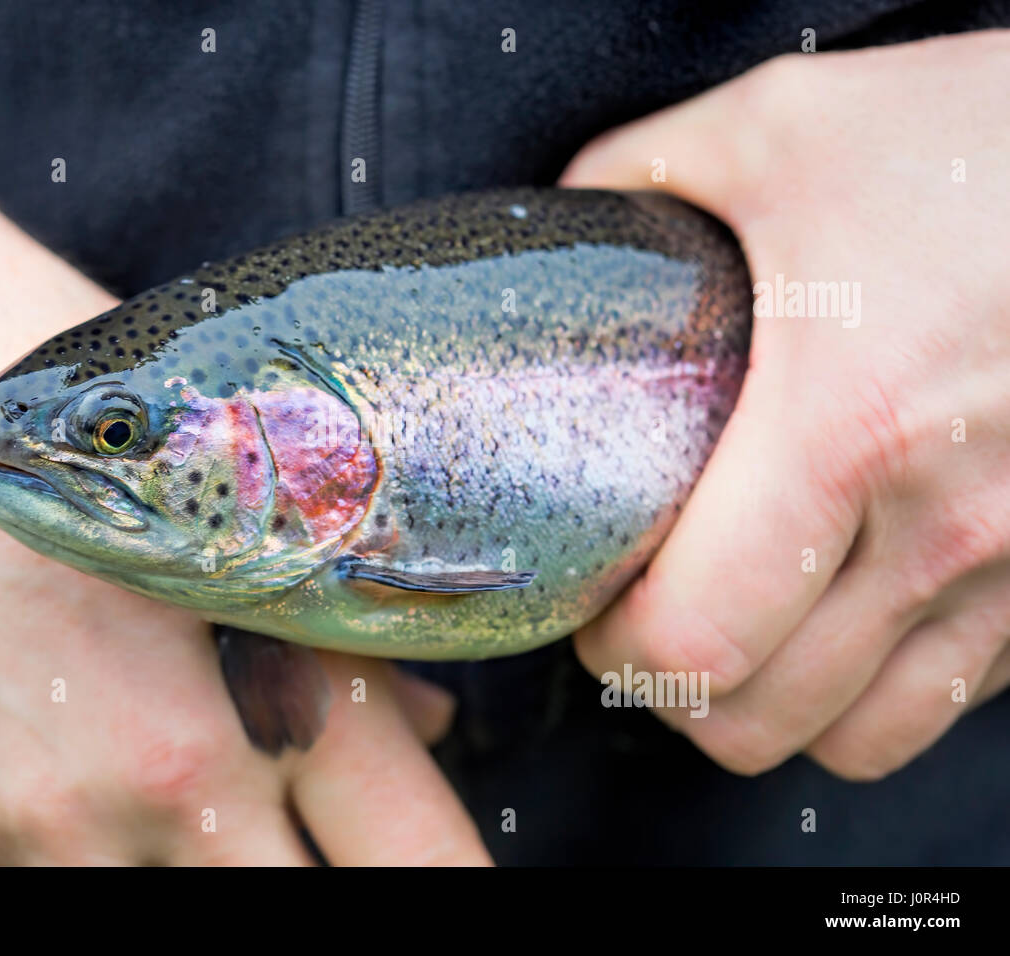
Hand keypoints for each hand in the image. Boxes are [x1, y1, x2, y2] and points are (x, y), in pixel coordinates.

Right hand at [0, 0, 488, 864]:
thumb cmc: (90, 448)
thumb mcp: (249, 523)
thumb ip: (351, 654)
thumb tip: (429, 730)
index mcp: (275, 689)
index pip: (416, 858)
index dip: (446, 887)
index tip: (446, 888)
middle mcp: (173, 775)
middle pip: (295, 908)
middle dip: (311, 883)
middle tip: (299, 840)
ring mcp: (50, 820)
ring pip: (168, 923)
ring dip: (187, 874)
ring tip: (168, 805)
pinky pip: (34, 910)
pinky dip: (80, 868)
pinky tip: (74, 808)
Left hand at [563, 31, 1009, 779]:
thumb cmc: (983, 141)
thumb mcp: (780, 128)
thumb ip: (641, 181)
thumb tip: (566, 231)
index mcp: (846, 429)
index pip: (696, 643)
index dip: (618, 648)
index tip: (598, 603)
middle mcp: (945, 523)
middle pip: (764, 718)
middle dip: (677, 691)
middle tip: (648, 618)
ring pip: (864, 735)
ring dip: (776, 706)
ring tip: (737, 633)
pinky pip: (955, 696)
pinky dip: (878, 687)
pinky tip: (842, 615)